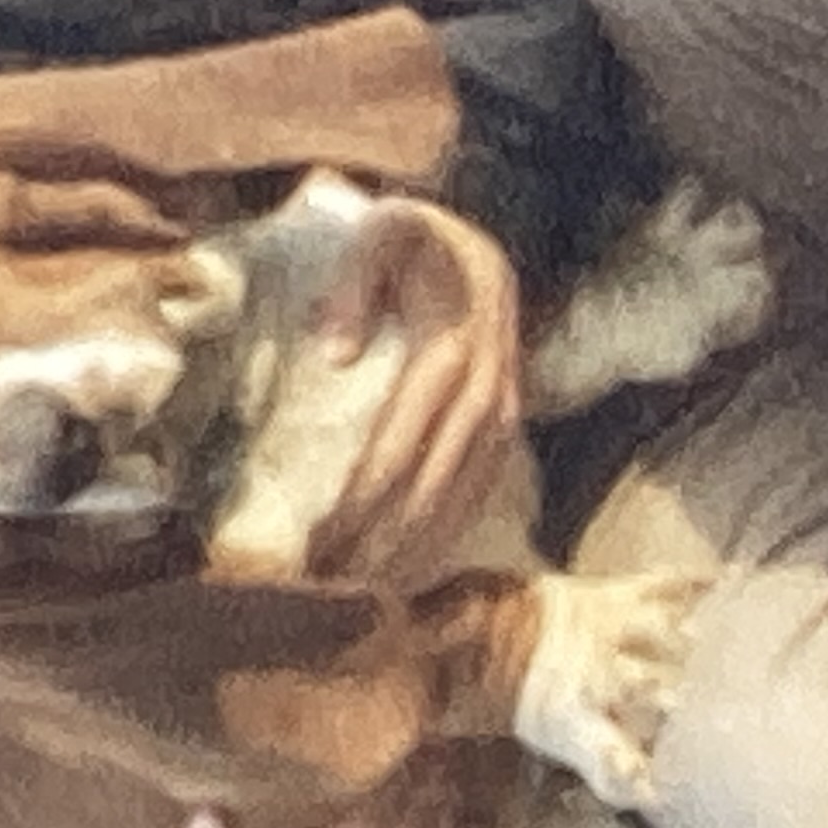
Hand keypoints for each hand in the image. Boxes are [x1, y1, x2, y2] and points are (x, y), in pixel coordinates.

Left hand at [301, 203, 522, 591]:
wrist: (482, 242)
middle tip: (335, 589)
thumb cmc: (416, 241)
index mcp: (449, 352)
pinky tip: (419, 567)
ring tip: (374, 594)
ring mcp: (502, 412)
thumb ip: (354, 283)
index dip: (360, 504)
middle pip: (431, 487)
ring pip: (463, 498)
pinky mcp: (507, 425)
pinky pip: (482, 490)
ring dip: (419, 551)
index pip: (398, 448)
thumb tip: (335, 353)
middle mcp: (484, 391)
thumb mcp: (381, 233)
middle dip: (383, 544)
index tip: (320, 545)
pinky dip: (451, 533)